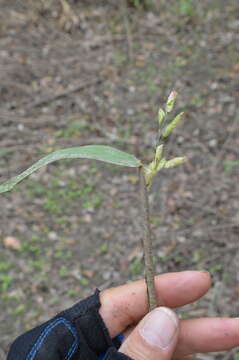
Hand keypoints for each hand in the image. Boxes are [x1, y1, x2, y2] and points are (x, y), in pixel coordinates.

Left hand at [99, 271, 238, 359]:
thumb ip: (135, 353)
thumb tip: (165, 316)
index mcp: (82, 338)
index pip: (121, 301)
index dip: (161, 287)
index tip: (199, 280)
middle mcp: (100, 348)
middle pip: (148, 328)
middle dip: (191, 327)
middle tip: (232, 327)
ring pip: (159, 349)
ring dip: (192, 346)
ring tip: (227, 340)